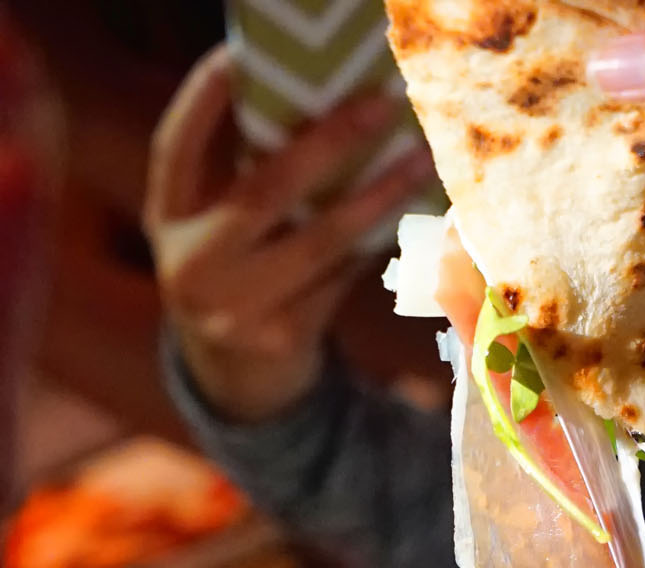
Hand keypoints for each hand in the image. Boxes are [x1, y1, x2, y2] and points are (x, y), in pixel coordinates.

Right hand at [144, 44, 434, 421]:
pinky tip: (410, 211)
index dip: (203, 98)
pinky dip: (376, 241)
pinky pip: (340, 277)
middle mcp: (192, 265)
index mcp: (165, 220)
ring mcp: (235, 310)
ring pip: (319, 242)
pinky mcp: (282, 338)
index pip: (176, 147)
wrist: (236, 376)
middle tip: (378, 105)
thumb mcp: (212, 225)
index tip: (239, 53)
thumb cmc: (233, 271)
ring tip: (417, 158)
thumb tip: (316, 108)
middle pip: (264, 193)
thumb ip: (242, 176)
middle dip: (326, 144)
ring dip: (377, 196)